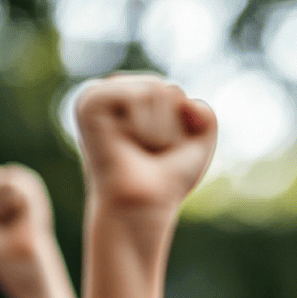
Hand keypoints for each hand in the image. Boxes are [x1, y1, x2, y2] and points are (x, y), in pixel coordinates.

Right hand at [75, 74, 215, 212]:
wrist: (144, 207)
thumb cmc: (167, 181)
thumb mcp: (199, 145)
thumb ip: (206, 112)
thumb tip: (177, 92)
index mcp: (134, 97)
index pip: (177, 95)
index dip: (180, 131)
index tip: (160, 155)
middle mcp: (114, 91)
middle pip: (168, 90)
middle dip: (171, 129)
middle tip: (149, 154)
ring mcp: (98, 94)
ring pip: (155, 90)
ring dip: (158, 131)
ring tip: (138, 150)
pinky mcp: (90, 100)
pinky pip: (137, 95)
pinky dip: (141, 125)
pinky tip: (122, 141)